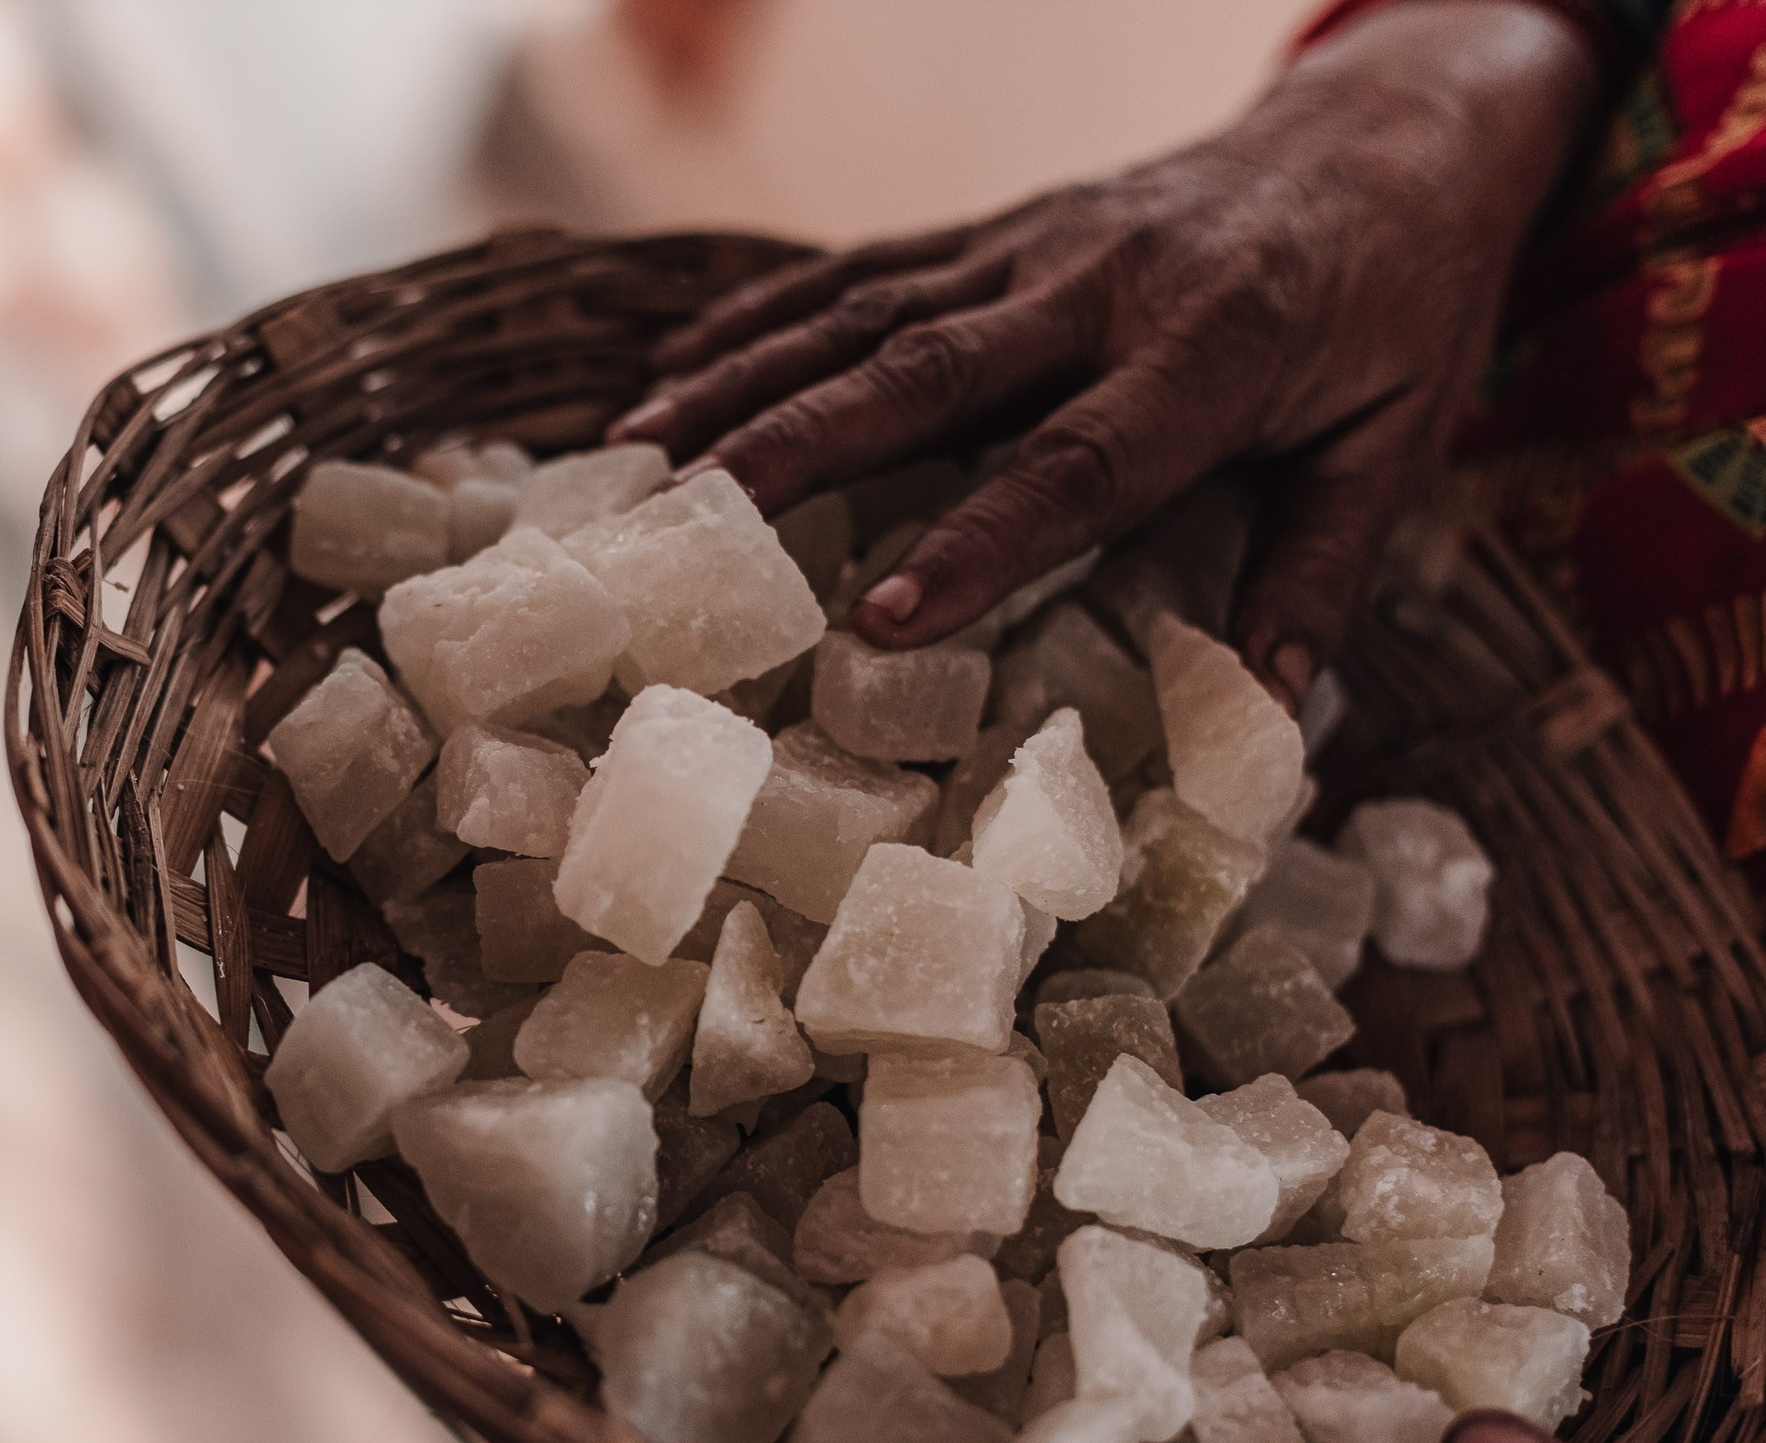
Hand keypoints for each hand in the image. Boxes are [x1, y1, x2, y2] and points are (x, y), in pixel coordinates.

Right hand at [610, 2, 1602, 709]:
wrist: (1391, 131)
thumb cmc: (1399, 306)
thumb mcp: (1397, 441)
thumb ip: (1322, 571)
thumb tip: (1265, 718)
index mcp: (1214, 350)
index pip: (1079, 461)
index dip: (978, 540)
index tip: (879, 620)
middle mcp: (1101, 286)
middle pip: (926, 367)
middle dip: (794, 443)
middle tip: (686, 521)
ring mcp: (1036, 246)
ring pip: (865, 312)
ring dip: (742, 380)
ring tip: (635, 456)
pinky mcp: (999, 231)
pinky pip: (861, 269)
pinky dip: (759, 321)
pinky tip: (672, 372)